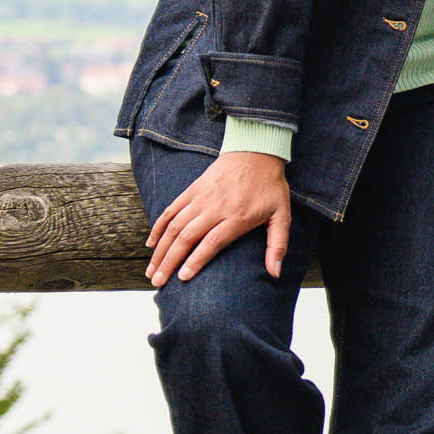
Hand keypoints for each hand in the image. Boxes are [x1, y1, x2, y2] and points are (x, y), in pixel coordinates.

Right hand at [148, 148, 290, 284]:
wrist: (255, 151)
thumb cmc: (270, 187)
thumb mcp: (282, 215)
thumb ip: (277, 245)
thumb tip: (275, 273)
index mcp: (237, 216)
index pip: (212, 242)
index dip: (196, 261)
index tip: (182, 278)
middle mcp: (215, 207)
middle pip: (186, 237)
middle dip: (170, 262)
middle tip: (158, 282)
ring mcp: (201, 197)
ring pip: (174, 226)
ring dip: (160, 250)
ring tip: (151, 270)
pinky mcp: (192, 190)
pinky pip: (170, 210)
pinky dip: (158, 227)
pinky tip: (151, 244)